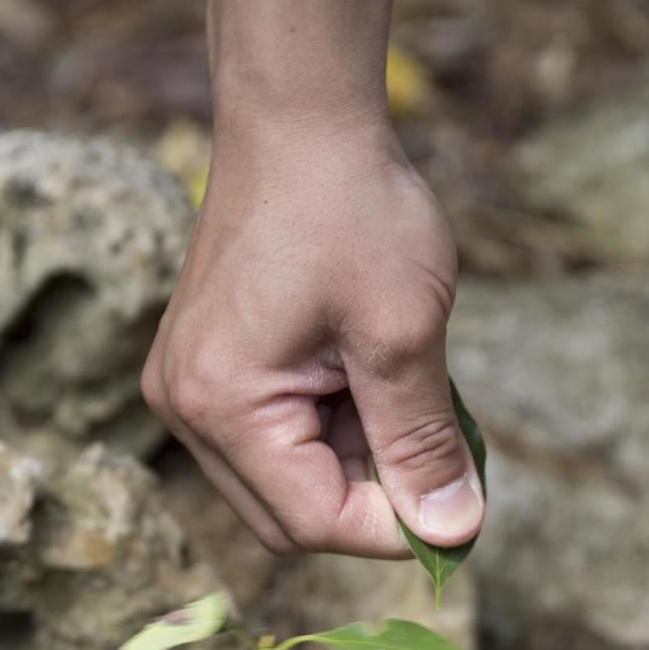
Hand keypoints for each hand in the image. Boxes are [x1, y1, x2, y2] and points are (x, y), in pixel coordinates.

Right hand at [142, 121, 483, 557]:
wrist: (298, 117)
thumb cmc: (353, 207)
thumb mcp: (405, 331)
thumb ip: (424, 443)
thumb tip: (457, 532)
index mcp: (221, 402)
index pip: (312, 522)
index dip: (395, 528)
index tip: (463, 505)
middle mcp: (185, 409)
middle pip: (290, 518)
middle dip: (372, 499)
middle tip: (439, 449)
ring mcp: (187, 390)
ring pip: (284, 484)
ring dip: (355, 462)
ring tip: (401, 387)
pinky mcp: (203, 370)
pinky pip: (271, 440)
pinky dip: (331, 431)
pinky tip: (367, 375)